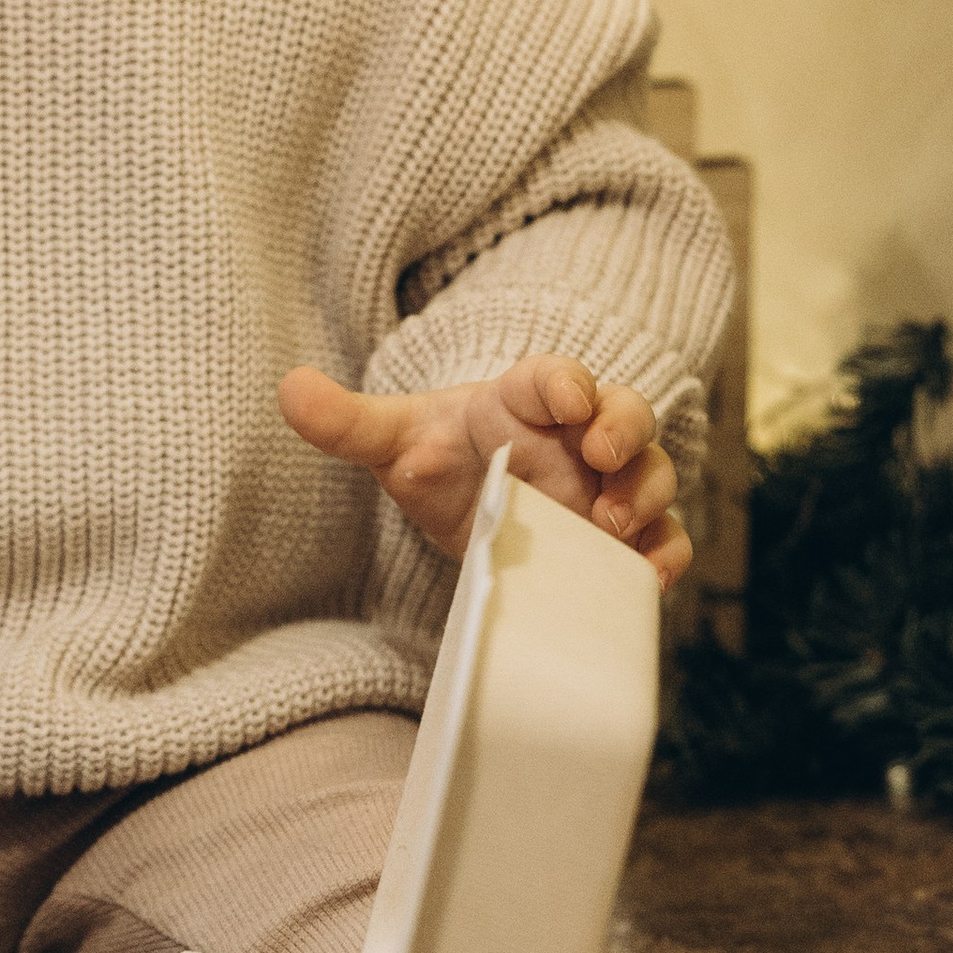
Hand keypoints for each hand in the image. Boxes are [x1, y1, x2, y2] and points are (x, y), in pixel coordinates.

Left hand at [277, 350, 689, 585]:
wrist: (470, 507)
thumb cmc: (441, 457)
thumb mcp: (394, 440)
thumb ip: (348, 422)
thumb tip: (288, 390)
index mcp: (525, 400)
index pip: (555, 376)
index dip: (565, 381)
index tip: (564, 398)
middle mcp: (578, 437)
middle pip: (624, 413)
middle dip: (623, 428)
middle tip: (602, 455)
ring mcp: (608, 486)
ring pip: (652, 472)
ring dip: (644, 490)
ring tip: (612, 522)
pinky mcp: (623, 537)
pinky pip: (663, 538)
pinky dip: (663, 553)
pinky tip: (644, 576)